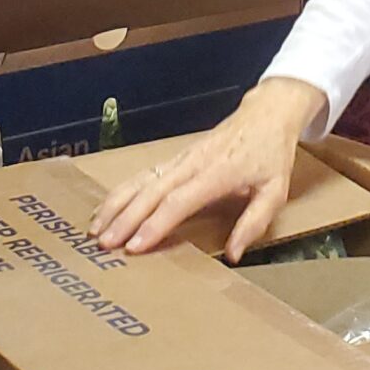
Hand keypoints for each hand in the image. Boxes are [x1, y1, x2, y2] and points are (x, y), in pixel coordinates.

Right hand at [90, 78, 324, 261]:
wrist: (266, 115)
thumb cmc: (271, 155)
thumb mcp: (275, 191)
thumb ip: (254, 222)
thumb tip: (233, 254)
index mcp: (216, 174)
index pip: (178, 201)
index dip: (155, 224)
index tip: (135, 246)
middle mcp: (191, 164)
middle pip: (150, 191)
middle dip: (124, 218)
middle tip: (104, 244)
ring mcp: (179, 159)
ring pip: (140, 180)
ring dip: (115, 204)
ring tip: (94, 229)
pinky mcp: (174, 158)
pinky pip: (142, 175)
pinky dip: (120, 192)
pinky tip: (105, 209)